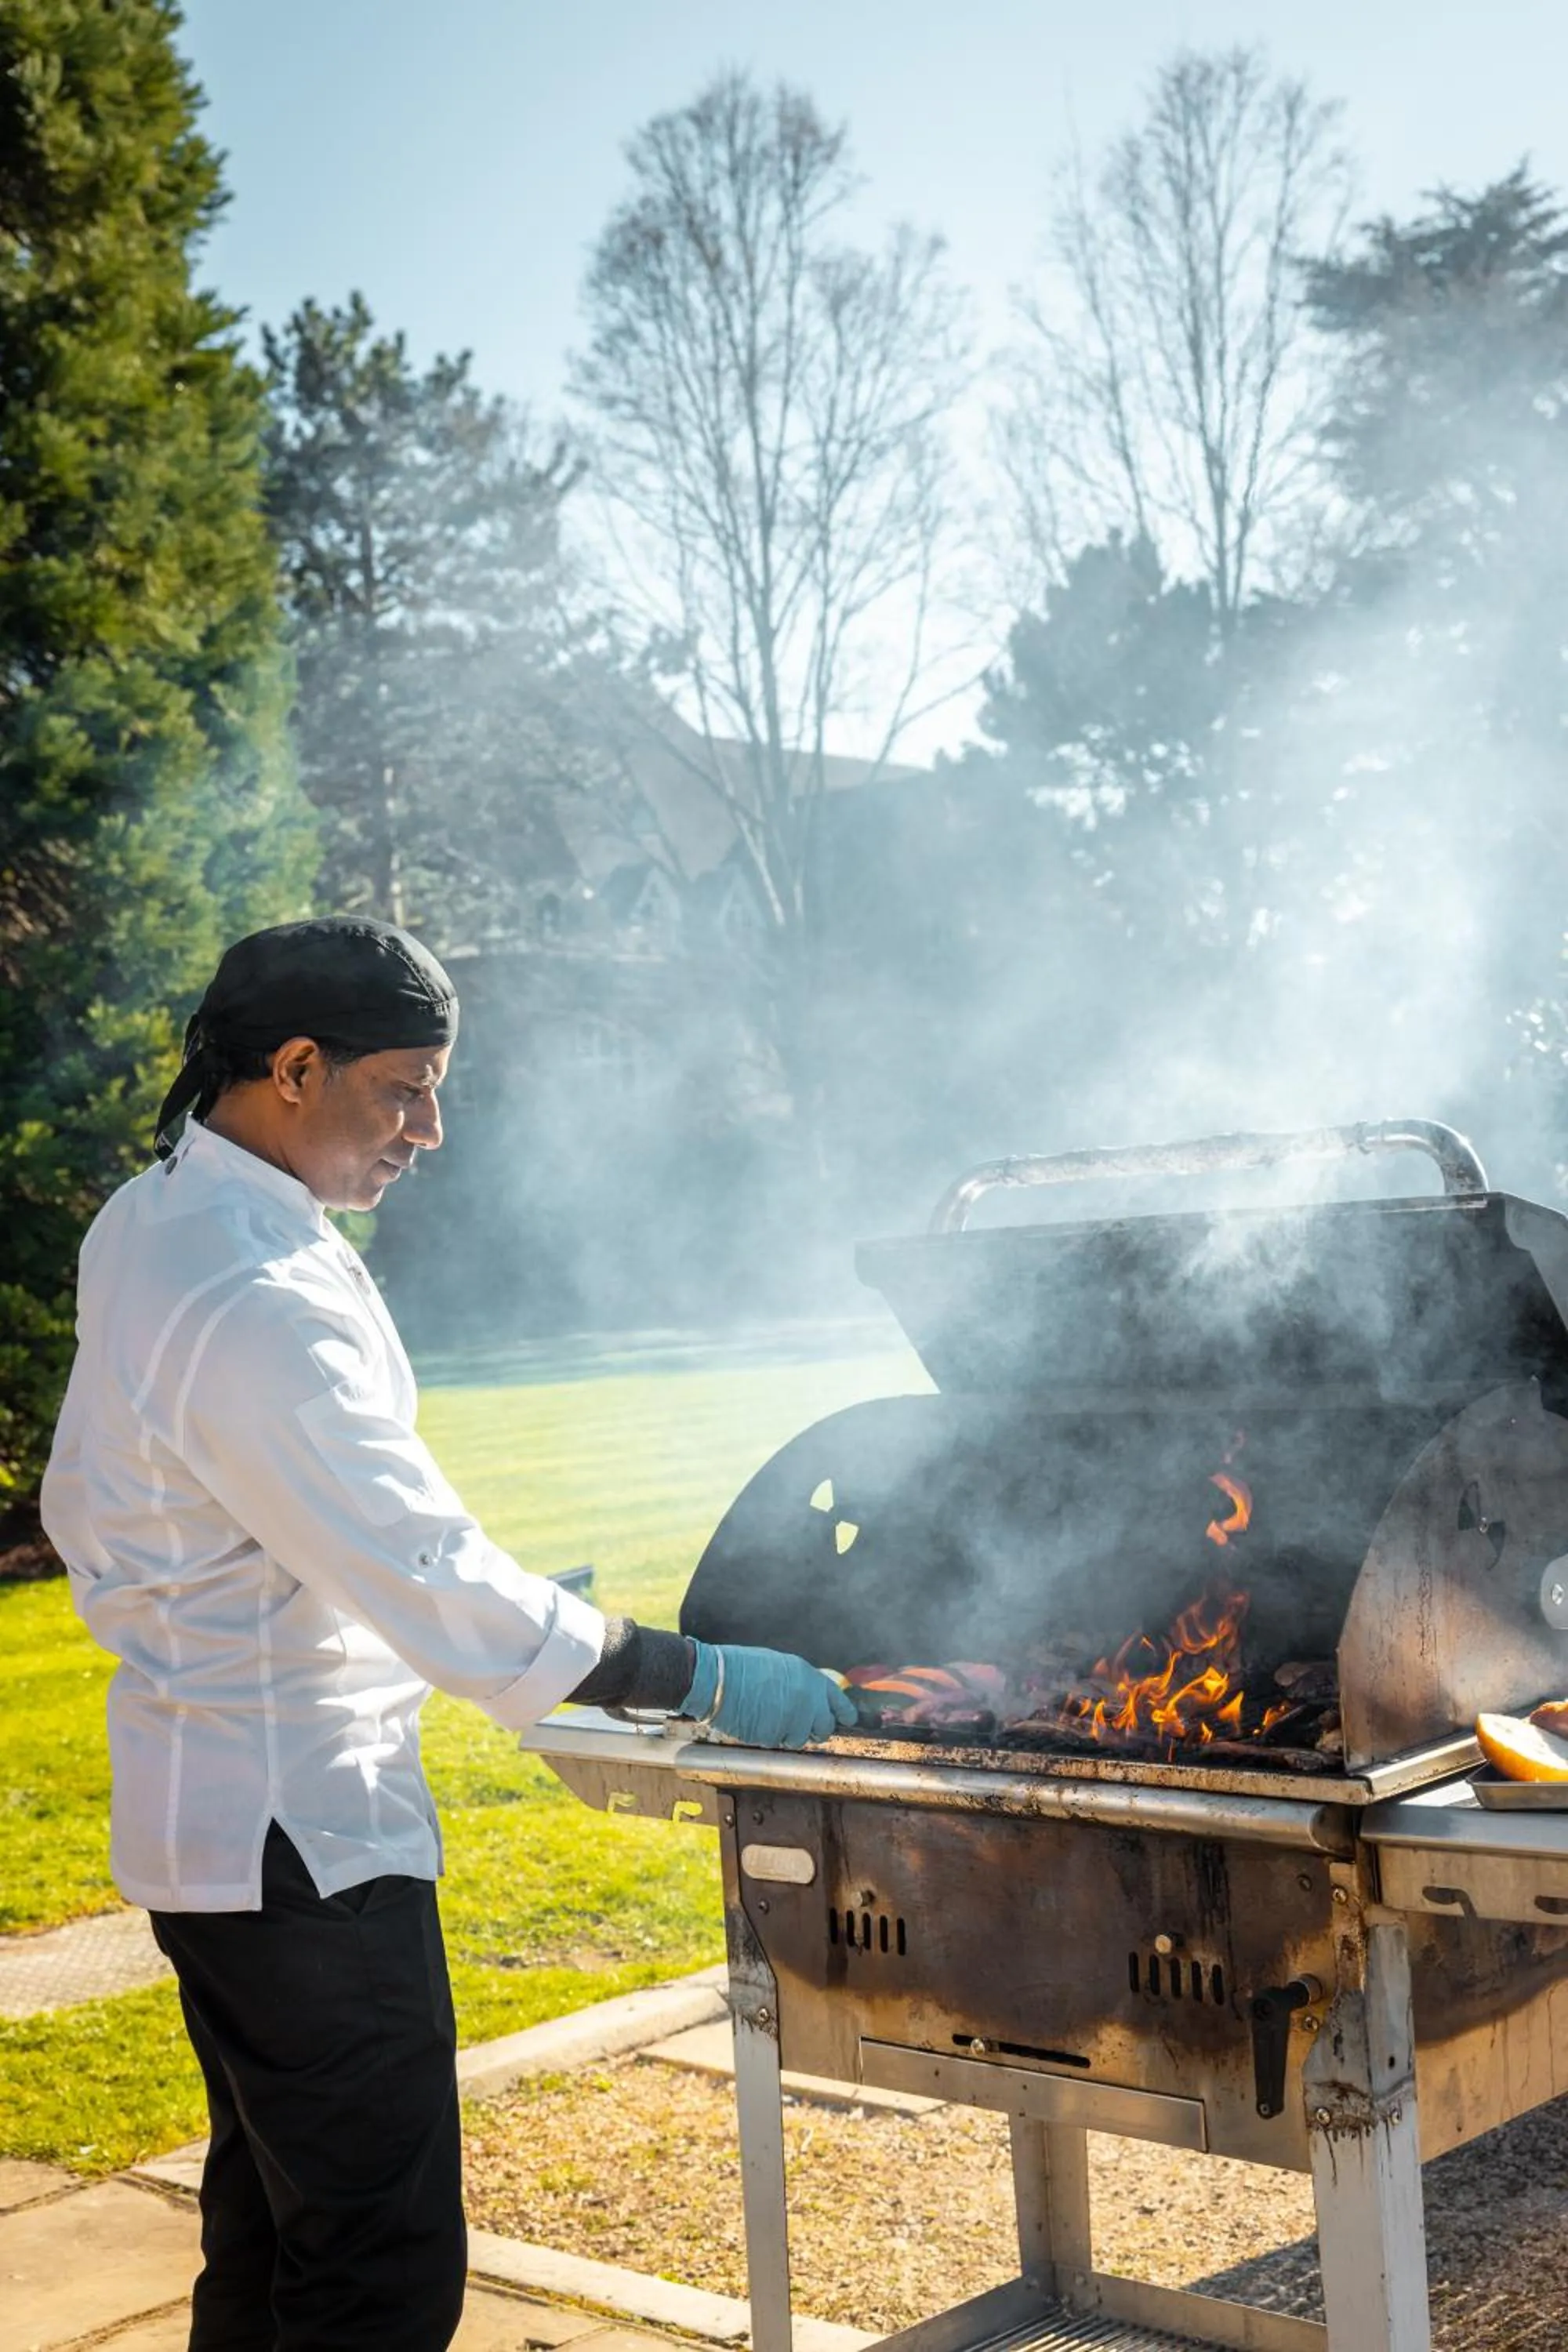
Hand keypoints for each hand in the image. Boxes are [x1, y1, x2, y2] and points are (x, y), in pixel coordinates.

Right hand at [681, 1642, 856, 1748]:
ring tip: (768, 1716)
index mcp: (811, 1680)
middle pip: (824, 1729)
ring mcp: (791, 1722)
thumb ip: (802, 1684)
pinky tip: (756, 1720)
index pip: (840, 1704)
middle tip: (799, 1723)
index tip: (846, 1720)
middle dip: (814, 1729)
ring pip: (799, 1739)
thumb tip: (811, 1697)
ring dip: (788, 1733)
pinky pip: (777, 1742)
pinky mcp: (773, 1737)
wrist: (716, 1678)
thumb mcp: (781, 1665)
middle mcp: (807, 1702)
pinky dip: (769, 1736)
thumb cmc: (744, 1666)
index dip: (843, 1714)